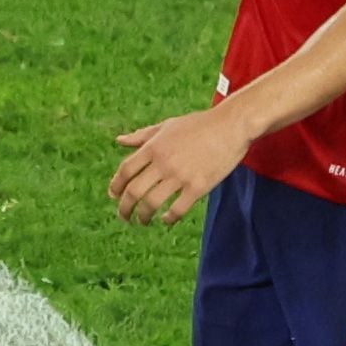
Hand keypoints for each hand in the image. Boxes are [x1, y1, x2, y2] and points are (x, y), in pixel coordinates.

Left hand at [109, 105, 249, 225]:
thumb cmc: (199, 124)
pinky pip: (177, 209)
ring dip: (143, 216)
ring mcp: (180, 175)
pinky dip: (168, 218)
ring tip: (142, 221)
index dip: (116, 186)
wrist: (232, 125)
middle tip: (124, 217)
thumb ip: (142, 136)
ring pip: (152, 203)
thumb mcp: (167, 125)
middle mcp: (163, 162)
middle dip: (125, 208)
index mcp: (153, 147)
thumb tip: (119, 141)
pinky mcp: (199, 186)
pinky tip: (166, 220)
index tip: (113, 196)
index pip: (125, 171)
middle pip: (134, 191)